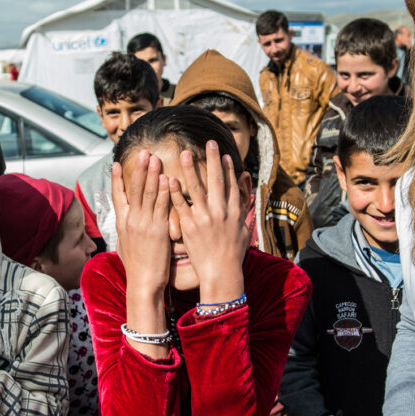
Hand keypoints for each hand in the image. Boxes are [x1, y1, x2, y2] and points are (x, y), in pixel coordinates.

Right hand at [112, 150, 172, 294]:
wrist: (142, 283)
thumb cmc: (137, 268)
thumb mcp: (126, 246)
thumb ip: (127, 231)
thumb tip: (126, 224)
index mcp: (122, 223)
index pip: (117, 195)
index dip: (117, 178)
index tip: (116, 163)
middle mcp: (131, 220)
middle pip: (133, 189)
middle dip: (138, 169)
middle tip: (143, 151)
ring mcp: (144, 224)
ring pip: (147, 193)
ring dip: (151, 174)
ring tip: (155, 157)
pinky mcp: (158, 230)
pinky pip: (161, 206)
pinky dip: (164, 191)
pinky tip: (167, 178)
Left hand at [167, 140, 248, 302]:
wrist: (222, 274)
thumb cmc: (233, 254)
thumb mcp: (244, 230)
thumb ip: (243, 208)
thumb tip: (245, 190)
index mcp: (234, 212)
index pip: (231, 185)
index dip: (227, 168)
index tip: (223, 153)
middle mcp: (221, 212)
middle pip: (216, 180)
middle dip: (212, 160)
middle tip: (208, 142)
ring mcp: (205, 219)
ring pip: (197, 189)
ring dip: (191, 170)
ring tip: (185, 153)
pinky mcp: (190, 227)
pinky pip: (181, 206)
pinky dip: (174, 192)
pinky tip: (169, 179)